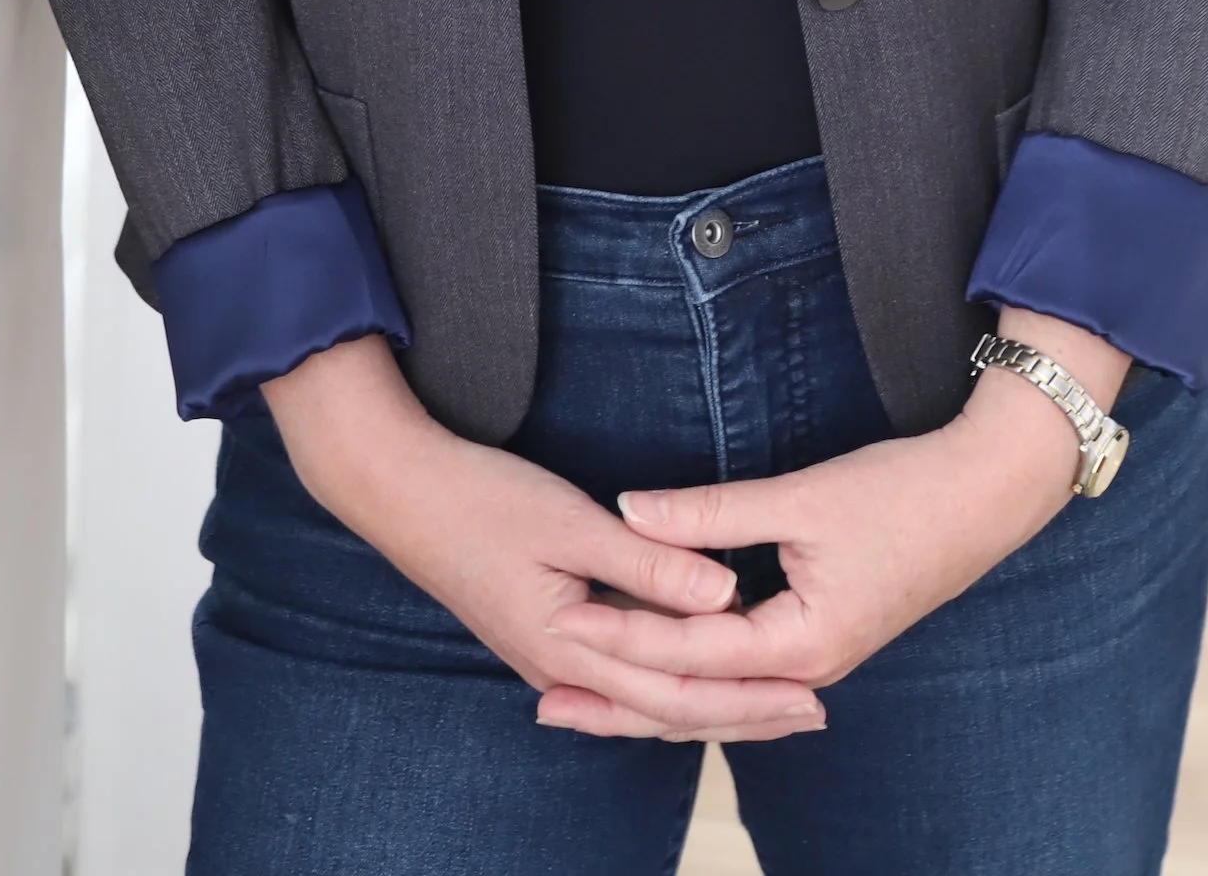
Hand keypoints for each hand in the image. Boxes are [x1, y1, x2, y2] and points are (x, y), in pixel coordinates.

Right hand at [262, 334, 826, 742]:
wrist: (398, 493)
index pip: (679, 689)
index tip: (808, 691)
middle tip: (809, 712)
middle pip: (667, 708)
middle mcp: (561, 665)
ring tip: (766, 706)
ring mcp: (549, 654)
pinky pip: (617, 678)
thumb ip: (648, 564)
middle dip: (742, 714)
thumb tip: (726, 595)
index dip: (748, 696)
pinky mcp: (542, 632)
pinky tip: (682, 682)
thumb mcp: (569, 522)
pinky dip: (662, 684)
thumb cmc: (480, 499)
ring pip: (642, 699)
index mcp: (571, 644)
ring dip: (706, 704)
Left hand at [545, 312, 1127, 730]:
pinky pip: (739, 678)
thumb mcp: (801, 497)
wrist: (987, 496)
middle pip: (696, 701)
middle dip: (620, 700)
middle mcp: (807, 670)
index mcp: (802, 642)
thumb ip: (711, 512)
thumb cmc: (902, 493)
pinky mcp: (819, 642)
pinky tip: (656, 671)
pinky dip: (690, 677)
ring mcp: (815, 662)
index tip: (557, 625)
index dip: (620, 637)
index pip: (689, 654)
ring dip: (649, 694)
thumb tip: (626, 509)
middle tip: (544, 698)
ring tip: (581, 698)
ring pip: (715, 696)